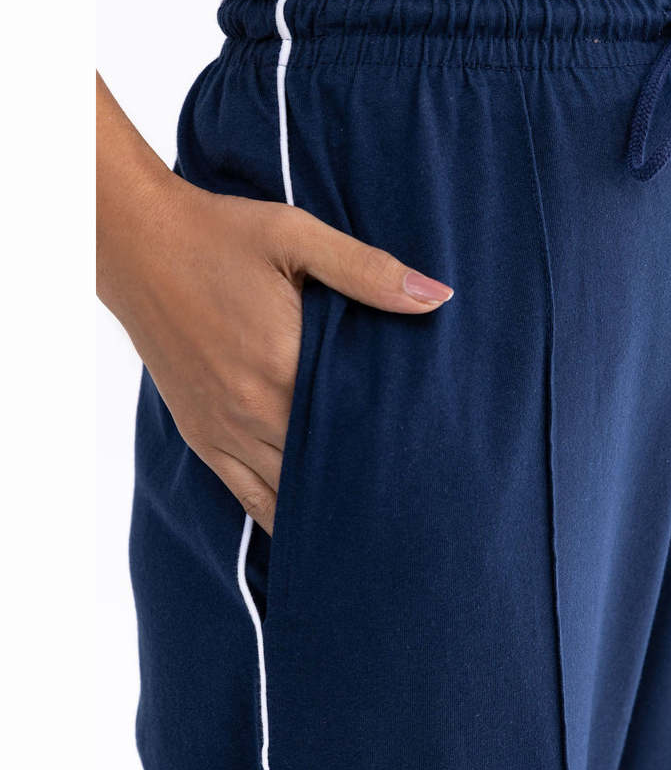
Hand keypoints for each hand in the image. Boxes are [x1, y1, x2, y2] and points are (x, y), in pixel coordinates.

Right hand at [97, 76, 452, 531]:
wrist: (135, 243)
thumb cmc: (222, 236)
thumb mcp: (298, 237)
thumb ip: (369, 272)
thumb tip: (437, 297)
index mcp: (284, 366)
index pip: (355, 432)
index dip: (394, 455)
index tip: (429, 473)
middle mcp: (253, 410)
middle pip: (324, 474)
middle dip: (366, 490)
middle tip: (413, 508)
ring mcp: (223, 430)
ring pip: (285, 498)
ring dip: (325, 511)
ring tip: (370, 529)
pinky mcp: (201, 435)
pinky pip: (243, 497)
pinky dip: (277, 518)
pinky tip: (306, 534)